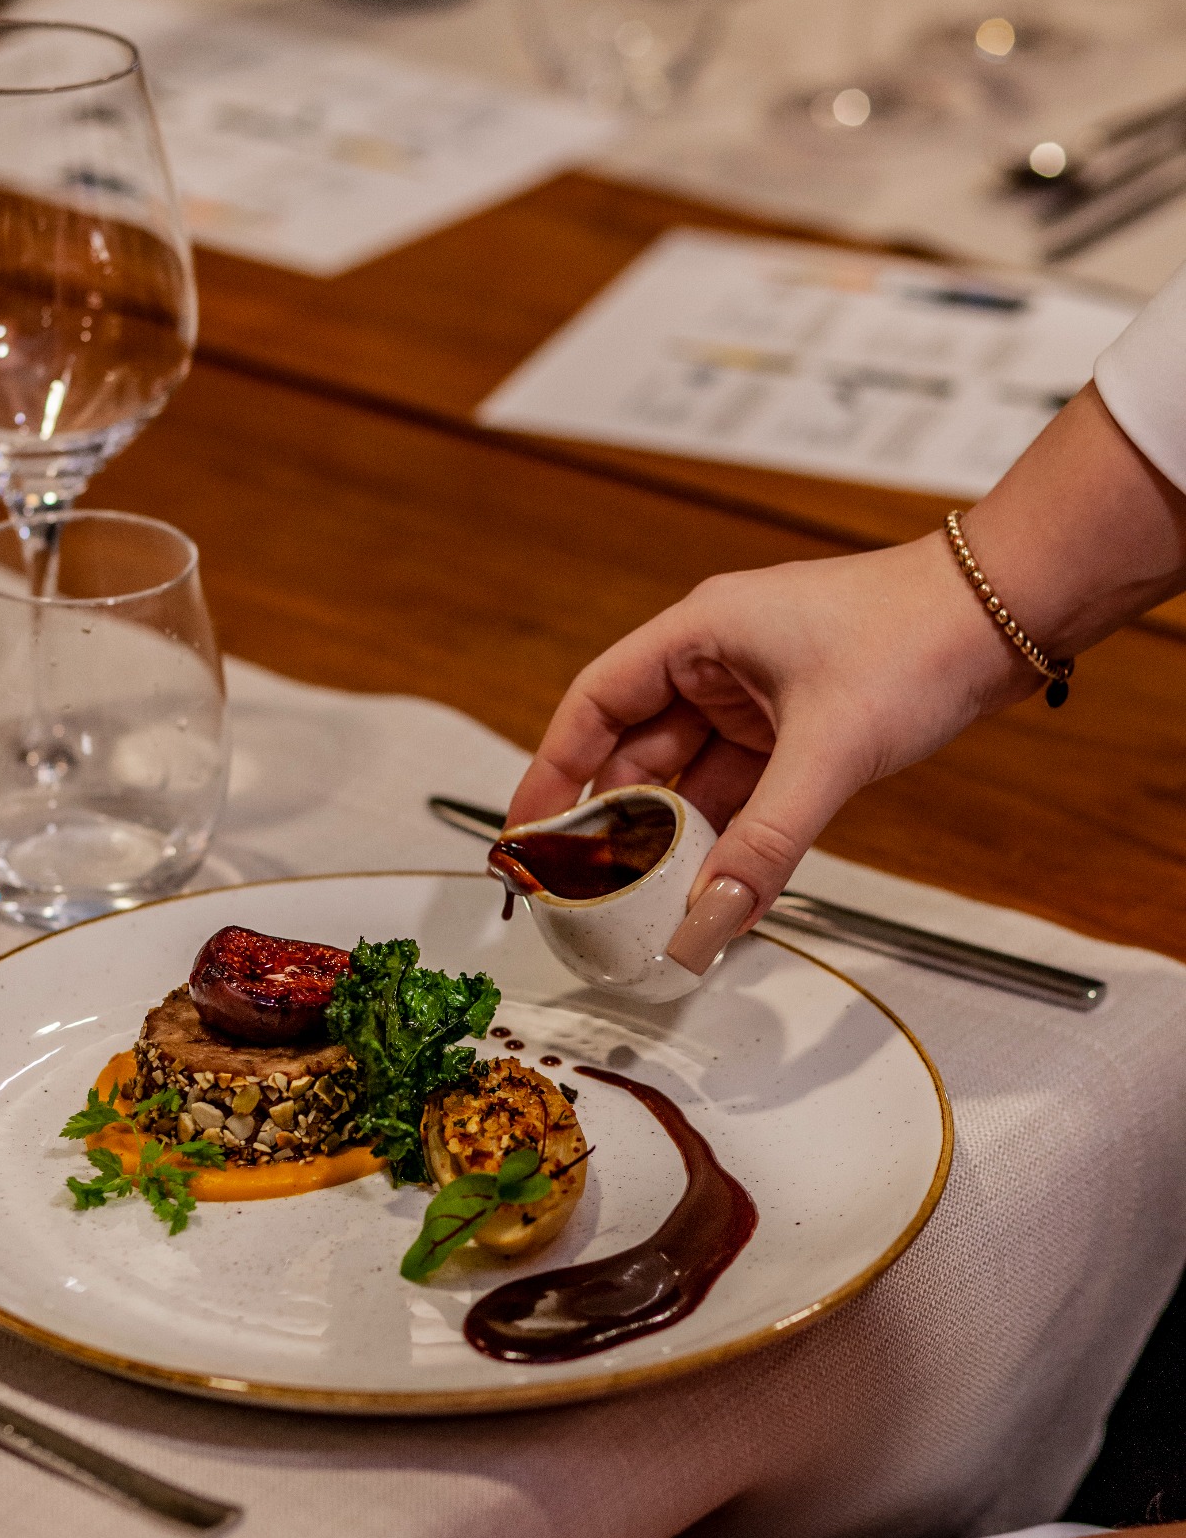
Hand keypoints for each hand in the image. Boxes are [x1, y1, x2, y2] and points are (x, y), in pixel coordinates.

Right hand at [507, 528, 1030, 969]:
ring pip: (692, 780)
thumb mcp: (828, 751)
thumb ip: (764, 845)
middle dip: (616, 823)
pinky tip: (715, 885)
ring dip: (674, 839)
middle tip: (588, 891)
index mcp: (700, 634)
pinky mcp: (799, 729)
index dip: (553, 769)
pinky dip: (726, 837)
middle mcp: (718, 662)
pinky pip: (741, 793)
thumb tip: (709, 922)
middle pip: (638, 752)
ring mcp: (759, 698)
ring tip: (647, 903)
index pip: (595, 704)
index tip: (528, 831)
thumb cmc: (918, 637)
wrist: (1009, 616)